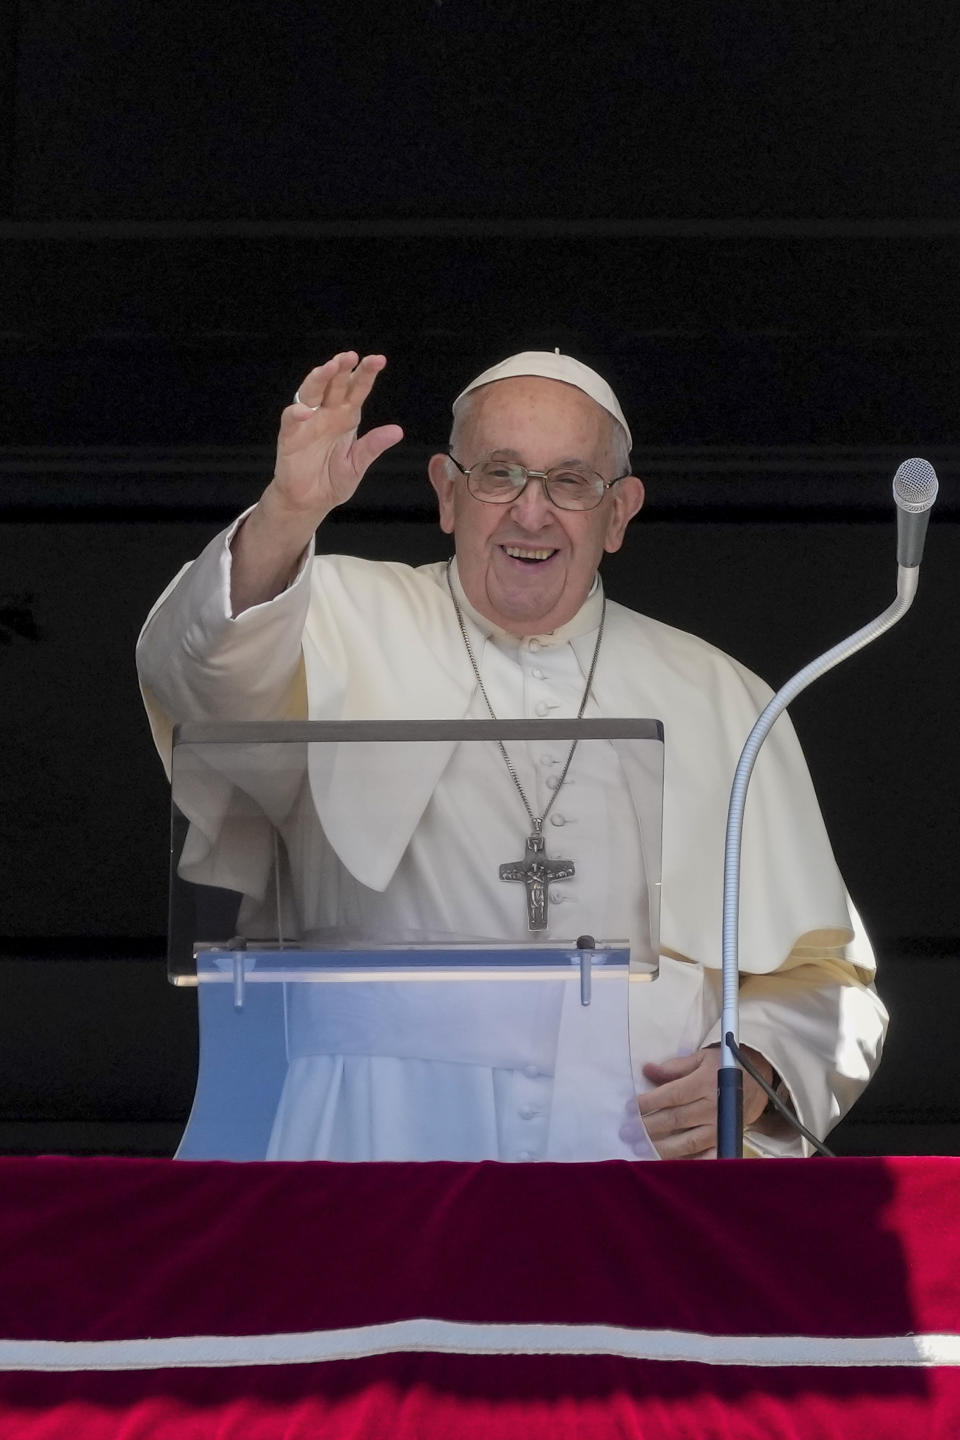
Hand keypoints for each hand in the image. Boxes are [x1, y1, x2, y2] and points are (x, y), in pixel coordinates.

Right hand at [269, 352, 403, 522]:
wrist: (310, 502)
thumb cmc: (333, 480)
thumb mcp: (357, 464)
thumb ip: (373, 446)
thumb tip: (397, 431)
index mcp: (346, 416)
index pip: (357, 389)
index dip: (366, 373)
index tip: (379, 360)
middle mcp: (327, 413)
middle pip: (334, 384)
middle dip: (342, 368)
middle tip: (351, 356)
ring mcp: (307, 422)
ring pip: (311, 392)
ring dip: (319, 379)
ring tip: (330, 367)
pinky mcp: (290, 436)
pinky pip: (291, 419)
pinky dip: (297, 413)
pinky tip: (306, 410)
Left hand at [620, 1046, 772, 1159]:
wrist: (758, 1080)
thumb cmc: (724, 1066)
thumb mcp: (701, 1058)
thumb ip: (674, 1066)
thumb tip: (647, 1069)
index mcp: (704, 1083)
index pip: (671, 1095)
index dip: (649, 1102)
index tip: (630, 1107)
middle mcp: (712, 1107)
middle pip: (675, 1120)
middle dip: (648, 1126)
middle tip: (627, 1132)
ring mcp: (719, 1127)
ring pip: (687, 1142)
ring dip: (662, 1147)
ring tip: (640, 1149)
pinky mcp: (725, 1139)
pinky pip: (708, 1156)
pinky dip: (692, 1164)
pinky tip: (673, 1168)